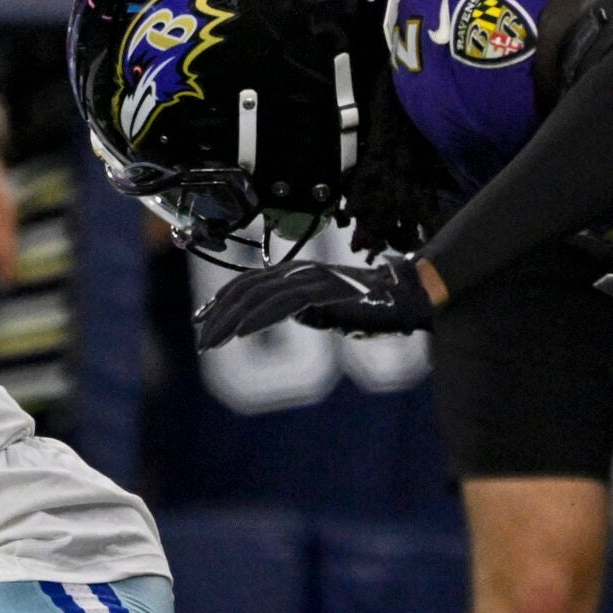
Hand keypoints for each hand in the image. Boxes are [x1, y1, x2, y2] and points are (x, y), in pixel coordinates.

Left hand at [193, 256, 436, 351]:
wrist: (412, 294)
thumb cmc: (381, 307)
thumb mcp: (339, 314)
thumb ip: (314, 313)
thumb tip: (296, 318)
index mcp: (301, 276)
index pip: (250, 286)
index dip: (222, 303)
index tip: (202, 321)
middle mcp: (301, 272)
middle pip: (246, 289)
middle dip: (217, 314)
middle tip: (200, 338)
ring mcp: (310, 279)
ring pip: (257, 296)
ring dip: (229, 320)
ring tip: (210, 340)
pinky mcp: (322, 290)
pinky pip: (281, 305)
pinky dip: (256, 319)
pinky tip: (239, 333)